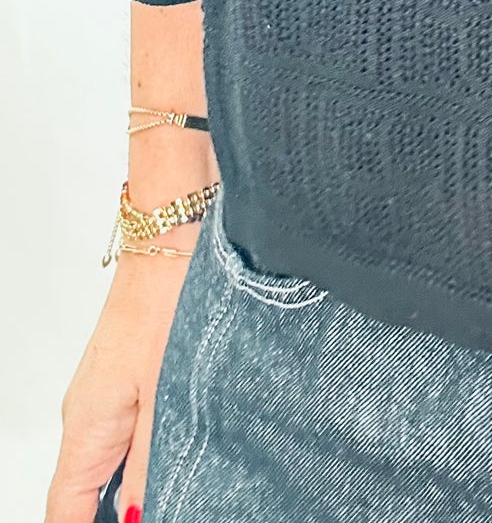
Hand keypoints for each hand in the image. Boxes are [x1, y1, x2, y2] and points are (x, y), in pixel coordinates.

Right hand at [44, 231, 196, 522]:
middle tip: (166, 507)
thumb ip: (149, 466)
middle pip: (85, 495)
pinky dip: (148, 453)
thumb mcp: (165, 400)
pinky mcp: (130, 376)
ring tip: (182, 489)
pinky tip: (186, 452)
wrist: (175, 237)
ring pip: (110, 464)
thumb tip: (136, 517)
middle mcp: (86, 416)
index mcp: (85, 430)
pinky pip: (128, 432)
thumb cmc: (167, 302)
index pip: (65, 512)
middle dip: (119, 513)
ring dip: (137, 484)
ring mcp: (106, 395)